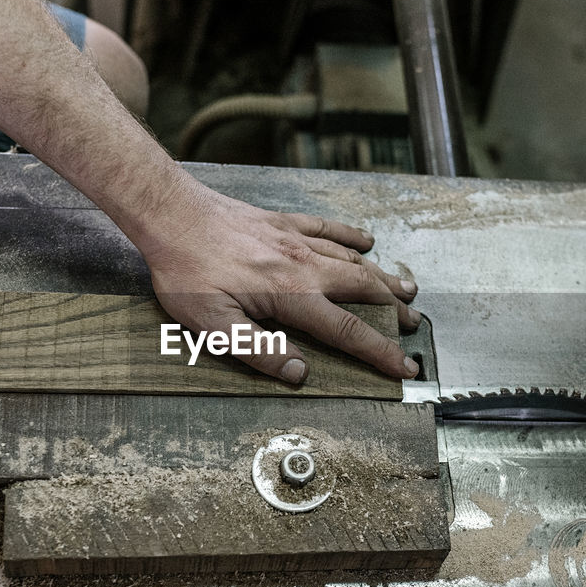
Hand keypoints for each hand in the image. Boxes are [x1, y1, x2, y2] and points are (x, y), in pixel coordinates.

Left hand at [137, 182, 420, 383]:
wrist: (172, 214)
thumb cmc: (186, 271)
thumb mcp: (213, 325)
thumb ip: (259, 351)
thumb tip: (299, 373)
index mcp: (291, 295)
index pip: (347, 330)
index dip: (380, 352)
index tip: (404, 367)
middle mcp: (303, 265)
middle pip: (363, 290)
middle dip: (392, 312)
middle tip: (413, 327)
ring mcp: (296, 240)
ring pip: (353, 260)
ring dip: (382, 277)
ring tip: (406, 290)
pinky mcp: (283, 222)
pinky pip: (328, 228)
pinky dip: (351, 236)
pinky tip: (366, 240)